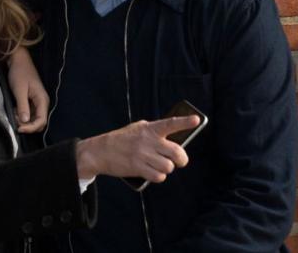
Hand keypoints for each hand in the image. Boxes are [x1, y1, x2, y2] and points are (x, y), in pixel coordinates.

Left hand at [7, 46, 48, 132]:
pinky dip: (21, 115)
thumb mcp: (19, 90)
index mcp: (42, 100)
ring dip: (24, 121)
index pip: (41, 121)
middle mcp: (42, 102)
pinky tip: (14, 110)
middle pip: (39, 122)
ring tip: (13, 114)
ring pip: (33, 119)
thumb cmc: (19, 72)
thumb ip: (22, 106)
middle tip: (15, 121)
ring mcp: (37, 102)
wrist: (18, 60)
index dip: (31, 128)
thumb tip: (24, 121)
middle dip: (27, 126)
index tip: (19, 128)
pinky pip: (28, 113)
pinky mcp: (31, 100)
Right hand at [75, 115, 199, 182]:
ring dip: (166, 169)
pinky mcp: (138, 168)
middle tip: (179, 161)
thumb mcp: (138, 129)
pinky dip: (158, 177)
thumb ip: (154, 132)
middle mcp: (148, 141)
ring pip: (168, 167)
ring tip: (157, 165)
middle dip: (181, 159)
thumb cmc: (122, 140)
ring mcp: (143, 155)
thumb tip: (174, 141)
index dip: (185, 122)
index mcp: (150, 129)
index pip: (170, 124)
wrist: (100, 151)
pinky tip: (151, 172)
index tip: (196, 120)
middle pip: (177, 152)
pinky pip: (159, 177)